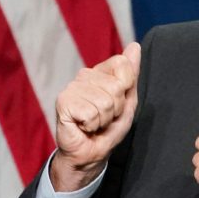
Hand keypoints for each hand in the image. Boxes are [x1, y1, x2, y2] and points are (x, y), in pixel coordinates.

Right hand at [51, 42, 140, 190]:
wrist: (92, 152)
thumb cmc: (110, 127)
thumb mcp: (128, 100)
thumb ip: (131, 73)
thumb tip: (135, 46)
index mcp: (100, 72)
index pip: (123, 65)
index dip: (126, 88)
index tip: (118, 102)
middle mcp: (84, 75)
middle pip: (117, 86)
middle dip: (116, 108)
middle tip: (105, 117)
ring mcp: (72, 88)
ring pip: (105, 101)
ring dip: (105, 118)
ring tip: (95, 122)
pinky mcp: (63, 102)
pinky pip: (92, 112)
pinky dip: (93, 124)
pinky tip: (84, 126)